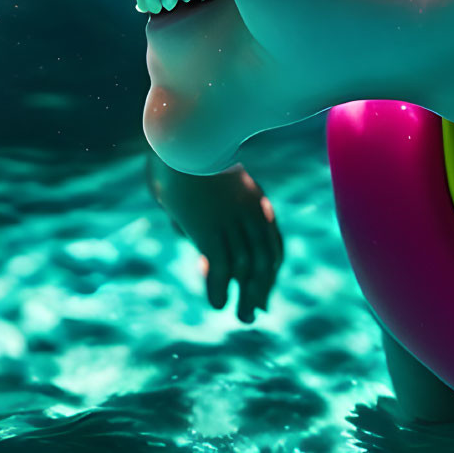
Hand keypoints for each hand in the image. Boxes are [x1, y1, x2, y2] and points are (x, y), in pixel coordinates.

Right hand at [148, 153, 283, 321]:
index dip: (271, 271)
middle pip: (263, 260)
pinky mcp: (209, 229)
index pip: (272, 242)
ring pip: (245, 270)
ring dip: (245, 298)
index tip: (266, 292)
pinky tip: (216, 303)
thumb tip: (193, 244)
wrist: (181, 135)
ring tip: (242, 318)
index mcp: (253, 198)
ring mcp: (230, 221)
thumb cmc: (184, 153)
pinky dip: (219, 288)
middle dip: (261, 290)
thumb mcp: (200, 185)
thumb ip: (203, 216)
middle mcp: (248, 213)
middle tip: (255, 314)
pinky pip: (219, 267)